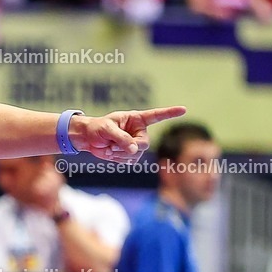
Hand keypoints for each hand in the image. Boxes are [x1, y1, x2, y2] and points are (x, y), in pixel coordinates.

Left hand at [71, 106, 186, 162]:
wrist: (88, 139)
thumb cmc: (97, 128)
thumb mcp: (107, 129)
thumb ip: (121, 138)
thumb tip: (135, 149)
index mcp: (136, 119)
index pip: (156, 116)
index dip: (170, 113)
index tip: (183, 109)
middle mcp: (139, 131)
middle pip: (144, 144)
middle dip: (129, 147)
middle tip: (113, 144)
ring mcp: (136, 144)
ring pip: (137, 155)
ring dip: (121, 154)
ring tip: (110, 147)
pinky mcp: (130, 155)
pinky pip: (130, 162)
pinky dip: (119, 160)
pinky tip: (111, 153)